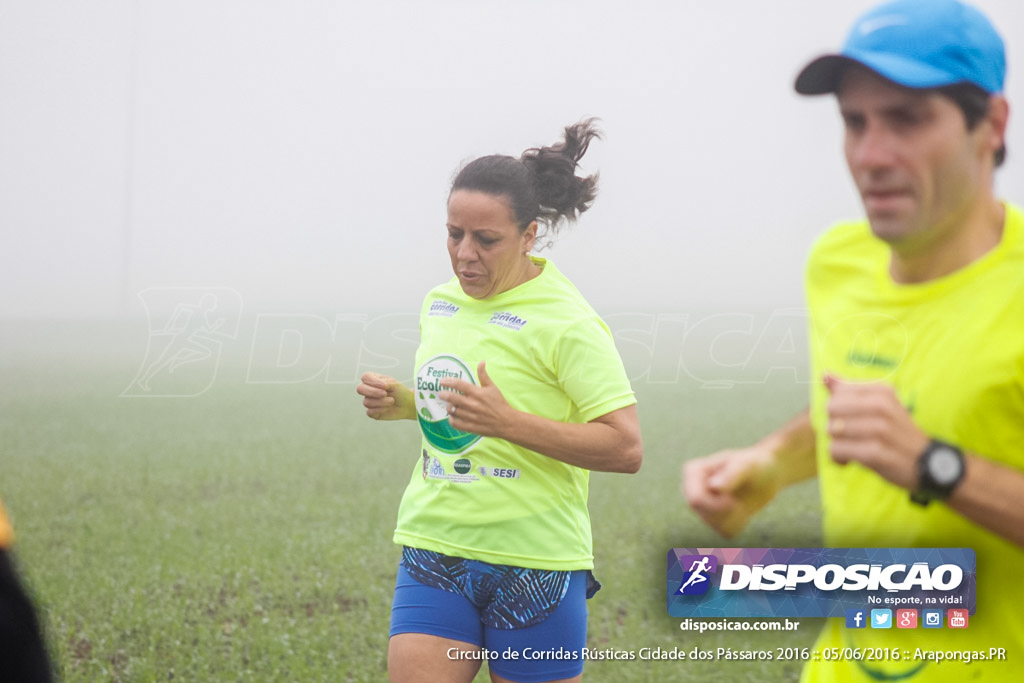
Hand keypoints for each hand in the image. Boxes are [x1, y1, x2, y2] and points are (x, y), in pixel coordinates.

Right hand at [356, 372, 414, 420]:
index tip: (385, 386)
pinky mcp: (371, 412)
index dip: (373, 382)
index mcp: (373, 380)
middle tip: (385, 394)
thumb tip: (378, 387)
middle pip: (360, 389)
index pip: (365, 377)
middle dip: (373, 392)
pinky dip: (381, 409)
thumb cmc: (400, 392)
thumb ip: (384, 383)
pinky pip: (370, 411)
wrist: (407, 405)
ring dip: (381, 402)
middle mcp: (369, 390)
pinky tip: (388, 408)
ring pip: (366, 402)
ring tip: (392, 401)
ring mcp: (369, 401)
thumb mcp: (394, 384)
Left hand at [438, 361, 515, 437]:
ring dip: (448, 407)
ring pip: (452, 410)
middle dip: (444, 394)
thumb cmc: (499, 403)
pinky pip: (455, 423)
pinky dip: (451, 419)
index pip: (459, 384)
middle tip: (442, 394)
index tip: (442, 382)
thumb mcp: (492, 387)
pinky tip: (452, 416)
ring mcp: (471, 416)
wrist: (506, 422)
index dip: (448, 382)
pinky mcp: (470, 427)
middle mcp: (473, 404)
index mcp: (477, 393)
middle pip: (452, 397)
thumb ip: (483, 375)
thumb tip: (481, 362)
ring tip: (449, 405)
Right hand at [682, 446, 780, 537]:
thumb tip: (713, 487)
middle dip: (727, 512)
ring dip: (736, 517)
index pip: (696, 500)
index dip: (716, 505)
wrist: (767, 475)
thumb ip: (731, 474)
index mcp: (693, 472)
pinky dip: (740, 524)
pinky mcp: (714, 519)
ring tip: (742, 502)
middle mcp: (692, 489)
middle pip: (704, 515)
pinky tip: (743, 510)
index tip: (733, 500)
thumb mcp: (747, 466)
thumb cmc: (755, 464)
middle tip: (739, 502)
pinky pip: (726, 532)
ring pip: (716, 525)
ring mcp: (702, 506)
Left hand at [824, 374, 928, 489]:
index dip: (838, 409)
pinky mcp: (876, 452)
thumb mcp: (880, 406)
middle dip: (835, 424)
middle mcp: (882, 407)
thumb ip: (850, 391)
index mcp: (882, 392)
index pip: (838, 392)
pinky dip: (839, 458)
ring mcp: (880, 430)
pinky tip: (849, 460)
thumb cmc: (897, 434)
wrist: (928, 464)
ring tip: (851, 448)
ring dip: (837, 443)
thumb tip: (825, 375)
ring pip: (833, 429)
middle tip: (849, 436)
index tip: (850, 419)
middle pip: (832, 409)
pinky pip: (837, 450)